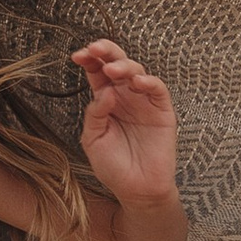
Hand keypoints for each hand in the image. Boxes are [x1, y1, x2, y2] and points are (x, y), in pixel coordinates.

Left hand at [70, 40, 177, 200]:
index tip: (78, 56)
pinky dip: (149, 82)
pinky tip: (137, 83)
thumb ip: (95, 115)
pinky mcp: (162, 111)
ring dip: (123, 66)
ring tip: (112, 71)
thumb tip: (105, 91)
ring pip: (136, 71)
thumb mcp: (93, 140)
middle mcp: (125, 96)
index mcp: (105, 100)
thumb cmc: (114, 167)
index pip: (96, 72)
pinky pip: (157, 89)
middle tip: (94, 49)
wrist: (136, 190)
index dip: (89, 60)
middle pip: (116, 64)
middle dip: (106, 51)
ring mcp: (144, 102)